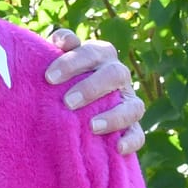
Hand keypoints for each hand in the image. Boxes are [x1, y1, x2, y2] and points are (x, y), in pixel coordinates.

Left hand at [45, 29, 145, 154]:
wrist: (69, 106)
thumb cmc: (60, 78)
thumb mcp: (55, 62)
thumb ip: (57, 48)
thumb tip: (63, 39)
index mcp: (100, 56)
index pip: (91, 53)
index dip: (72, 62)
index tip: (49, 78)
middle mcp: (118, 75)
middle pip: (115, 74)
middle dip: (92, 88)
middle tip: (68, 102)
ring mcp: (128, 101)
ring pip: (133, 106)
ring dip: (114, 116)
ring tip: (92, 126)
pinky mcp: (131, 127)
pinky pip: (138, 134)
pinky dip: (131, 140)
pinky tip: (118, 147)